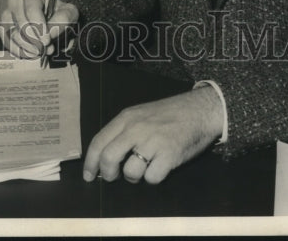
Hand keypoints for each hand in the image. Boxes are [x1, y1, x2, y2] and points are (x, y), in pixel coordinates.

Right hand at [0, 0, 77, 59]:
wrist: (51, 17)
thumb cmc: (58, 12)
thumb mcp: (68, 12)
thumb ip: (63, 20)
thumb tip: (47, 36)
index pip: (32, 9)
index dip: (39, 27)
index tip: (47, 40)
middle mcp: (15, 1)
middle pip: (21, 23)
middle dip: (34, 39)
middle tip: (45, 49)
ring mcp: (7, 14)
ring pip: (12, 33)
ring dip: (26, 46)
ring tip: (40, 52)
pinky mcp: (3, 29)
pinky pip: (7, 42)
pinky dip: (19, 51)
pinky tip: (31, 53)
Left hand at [83, 86, 224, 183]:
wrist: (198, 110)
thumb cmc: (168, 114)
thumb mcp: (140, 114)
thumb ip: (123, 131)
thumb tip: (105, 157)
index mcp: (126, 118)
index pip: (99, 142)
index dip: (90, 162)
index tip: (89, 176)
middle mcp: (136, 129)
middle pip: (109, 158)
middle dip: (108, 174)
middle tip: (113, 178)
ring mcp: (152, 142)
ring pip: (130, 172)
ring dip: (134, 177)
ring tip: (143, 169)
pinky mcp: (169, 155)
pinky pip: (152, 178)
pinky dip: (154, 178)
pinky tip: (160, 168)